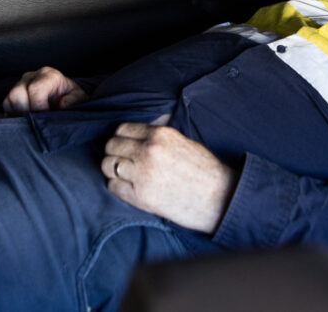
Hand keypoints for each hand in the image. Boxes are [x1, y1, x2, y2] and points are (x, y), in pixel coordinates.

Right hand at [2, 66, 88, 113]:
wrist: (65, 96)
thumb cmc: (72, 98)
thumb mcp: (80, 98)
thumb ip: (74, 100)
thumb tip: (61, 104)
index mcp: (49, 75)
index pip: (35, 90)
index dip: (39, 108)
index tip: (46, 117)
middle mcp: (31, 76)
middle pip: (17, 94)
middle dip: (27, 112)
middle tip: (38, 121)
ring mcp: (20, 84)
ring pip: (10, 100)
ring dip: (20, 114)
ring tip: (33, 120)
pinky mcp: (13, 94)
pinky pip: (6, 105)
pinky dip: (14, 115)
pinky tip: (27, 120)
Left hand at [102, 123, 233, 233]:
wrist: (219, 198)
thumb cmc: (205, 171)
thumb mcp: (183, 142)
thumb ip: (158, 138)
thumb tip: (137, 136)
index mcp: (160, 135)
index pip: (122, 130)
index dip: (121, 139)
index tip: (125, 147)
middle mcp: (148, 151)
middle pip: (111, 146)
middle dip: (114, 153)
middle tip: (124, 162)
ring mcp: (142, 174)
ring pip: (108, 165)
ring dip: (113, 170)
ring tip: (125, 176)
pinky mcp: (140, 196)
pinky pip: (113, 186)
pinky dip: (117, 187)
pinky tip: (129, 188)